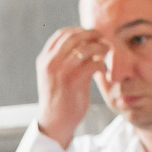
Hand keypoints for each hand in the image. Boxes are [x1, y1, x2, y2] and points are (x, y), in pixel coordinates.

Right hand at [34, 26, 108, 146]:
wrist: (54, 121)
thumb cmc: (58, 98)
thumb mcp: (54, 75)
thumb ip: (63, 60)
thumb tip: (84, 44)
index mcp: (45, 59)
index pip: (62, 34)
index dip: (79, 30)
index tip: (90, 35)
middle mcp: (51, 62)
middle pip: (75, 37)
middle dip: (92, 35)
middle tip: (103, 40)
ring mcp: (61, 71)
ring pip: (86, 48)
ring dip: (101, 48)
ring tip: (106, 53)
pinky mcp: (74, 81)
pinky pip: (94, 63)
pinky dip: (103, 65)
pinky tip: (104, 71)